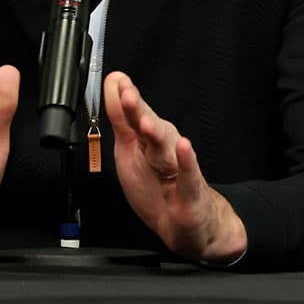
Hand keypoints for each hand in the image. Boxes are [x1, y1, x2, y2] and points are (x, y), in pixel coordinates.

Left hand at [103, 71, 246, 263]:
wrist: (182, 221)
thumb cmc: (156, 184)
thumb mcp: (128, 149)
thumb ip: (120, 117)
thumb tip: (113, 81)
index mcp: (148, 137)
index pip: (135, 114)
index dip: (125, 99)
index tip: (118, 82)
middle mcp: (164, 147)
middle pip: (148, 127)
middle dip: (138, 112)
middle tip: (128, 97)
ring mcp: (178, 167)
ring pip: (165, 150)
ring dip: (156, 135)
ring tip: (146, 124)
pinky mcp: (190, 191)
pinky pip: (189, 175)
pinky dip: (186, 162)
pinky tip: (184, 148)